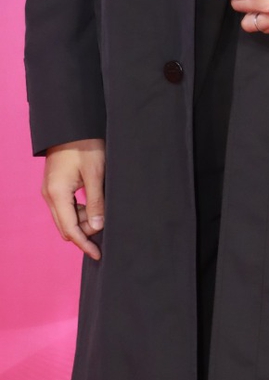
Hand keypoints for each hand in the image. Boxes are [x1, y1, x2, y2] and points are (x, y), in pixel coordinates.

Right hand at [42, 139, 106, 260]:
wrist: (72, 125)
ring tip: (104, 213)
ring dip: (84, 221)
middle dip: (85, 232)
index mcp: (57, 194)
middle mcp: (49, 196)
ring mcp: (51, 191)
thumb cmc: (85, 145)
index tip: (98, 254)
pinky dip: (80, 211)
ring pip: (66, 217)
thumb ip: (96, 202)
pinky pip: (66, 207)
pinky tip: (95, 206)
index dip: (84, 244)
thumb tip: (97, 228)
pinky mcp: (55, 186)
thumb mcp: (96, 174)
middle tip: (107, 229)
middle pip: (66, 226)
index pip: (70, 230)